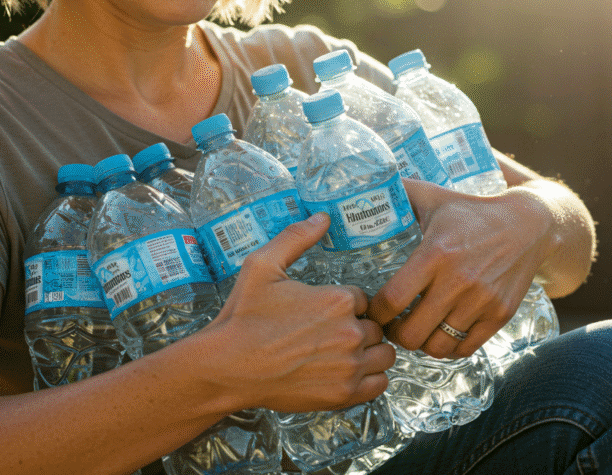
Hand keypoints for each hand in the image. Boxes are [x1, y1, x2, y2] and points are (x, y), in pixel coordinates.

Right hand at [204, 213, 395, 412]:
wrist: (227, 366)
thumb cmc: (242, 317)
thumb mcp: (262, 265)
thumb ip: (296, 237)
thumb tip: (323, 217)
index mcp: (337, 299)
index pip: (363, 298)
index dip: (346, 304)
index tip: (325, 313)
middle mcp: (351, 332)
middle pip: (377, 326)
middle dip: (358, 327)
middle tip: (329, 334)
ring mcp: (350, 366)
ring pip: (385, 354)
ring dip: (370, 352)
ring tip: (343, 353)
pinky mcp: (344, 394)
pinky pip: (380, 383)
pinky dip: (370, 378)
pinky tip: (348, 372)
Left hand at [367, 179, 555, 358]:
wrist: (529, 224)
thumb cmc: (472, 212)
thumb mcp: (434, 197)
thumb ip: (399, 194)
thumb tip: (364, 187)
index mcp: (435, 254)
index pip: (392, 300)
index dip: (375, 312)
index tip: (371, 310)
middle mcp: (458, 281)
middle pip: (411, 333)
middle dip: (394, 334)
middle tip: (391, 325)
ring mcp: (482, 301)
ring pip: (437, 346)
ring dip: (421, 343)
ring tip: (415, 330)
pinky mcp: (500, 314)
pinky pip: (465, 349)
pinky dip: (448, 347)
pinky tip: (440, 333)